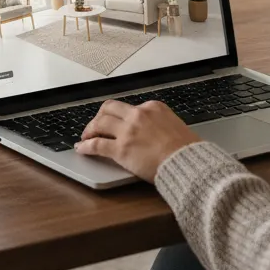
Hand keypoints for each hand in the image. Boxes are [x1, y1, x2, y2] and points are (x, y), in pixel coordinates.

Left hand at [74, 100, 201, 182]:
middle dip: (99, 116)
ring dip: (89, 129)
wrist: (188, 162)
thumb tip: (155, 132)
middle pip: (109, 109)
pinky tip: (81, 149)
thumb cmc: (187, 150)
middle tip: (95, 126)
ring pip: (99, 123)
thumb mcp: (176, 126)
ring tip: (85, 137)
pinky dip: (86, 146)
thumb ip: (161, 124)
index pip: (129, 107)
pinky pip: (97, 144)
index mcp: (153, 107)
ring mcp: (128, 131)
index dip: (119, 116)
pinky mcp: (121, 149)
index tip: (116, 122)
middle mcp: (138, 115)